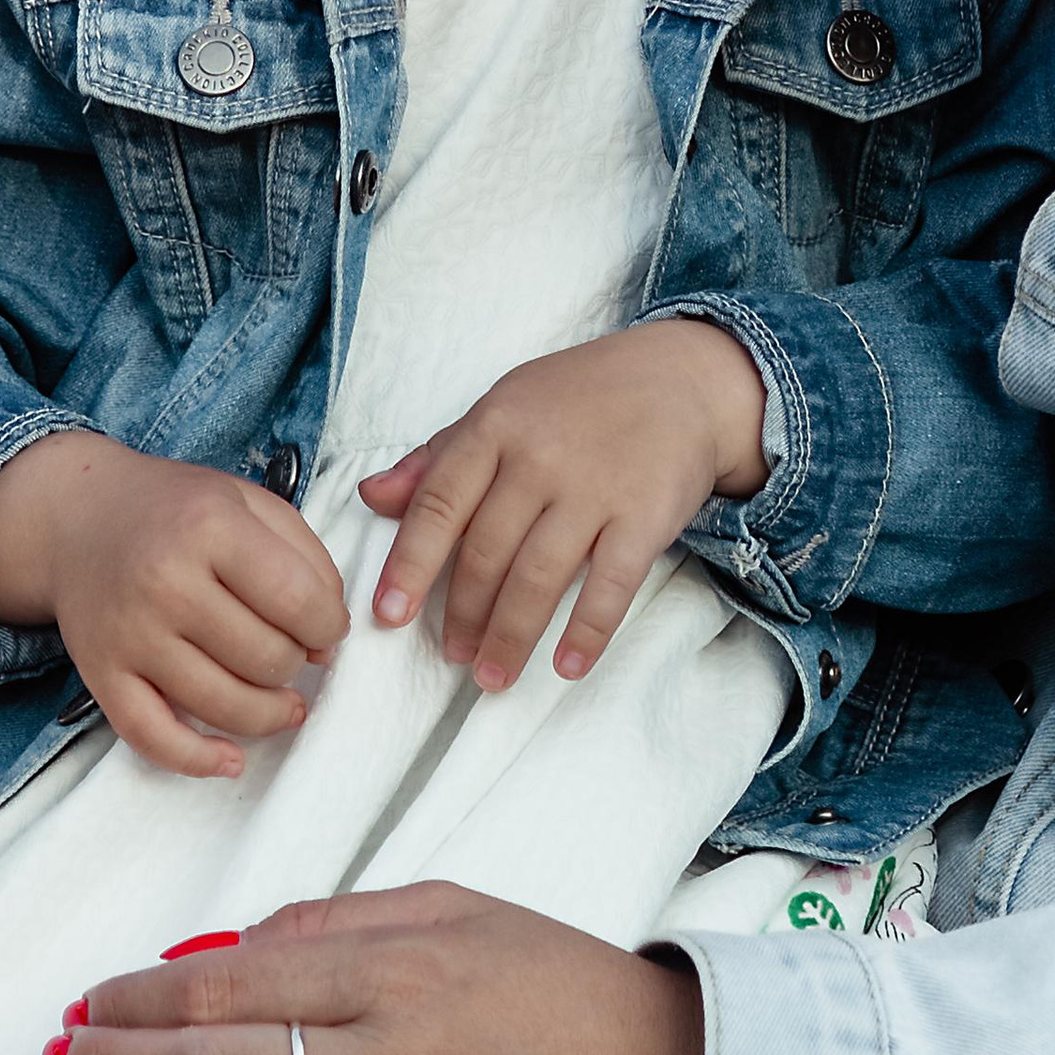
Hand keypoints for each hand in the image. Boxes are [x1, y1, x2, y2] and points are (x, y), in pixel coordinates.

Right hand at [0, 426, 347, 781]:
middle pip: (265, 657)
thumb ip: (306, 560)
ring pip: (222, 705)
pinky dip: (197, 760)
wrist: (79, 519)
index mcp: (209, 528)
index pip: (298, 600)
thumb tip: (328, 642)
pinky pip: (152, 737)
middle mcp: (166, 583)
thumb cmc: (178, 510)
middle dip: (296, 663)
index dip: (329, 626)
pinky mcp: (101, 676)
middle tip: (292, 650)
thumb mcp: (251, 503)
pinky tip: (231, 760)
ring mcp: (131, 635)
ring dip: (269, 715)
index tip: (327, 628)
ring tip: (285, 703)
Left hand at [357, 316, 771, 690]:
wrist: (683, 379)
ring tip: (492, 675)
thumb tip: (372, 497)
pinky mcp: (646, 515)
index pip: (438, 504)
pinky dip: (587, 631)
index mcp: (496, 426)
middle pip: (487, 552)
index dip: (410, 565)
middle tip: (453, 657)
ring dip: (511, 636)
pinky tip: (567, 665)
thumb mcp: (504, 407)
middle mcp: (541, 457)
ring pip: (539, 577)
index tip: (388, 616)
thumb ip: (439, 456)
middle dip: (464, 615)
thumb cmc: (580, 398)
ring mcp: (595, 487)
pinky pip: (611, 585)